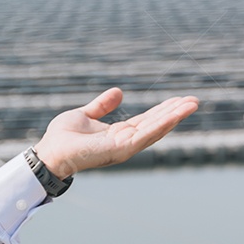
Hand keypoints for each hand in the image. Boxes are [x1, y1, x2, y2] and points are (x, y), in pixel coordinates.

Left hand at [33, 88, 198, 178]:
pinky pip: (145, 135)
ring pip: (155, 130)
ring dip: (175, 117)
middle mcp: (125, 142)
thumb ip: (101, 106)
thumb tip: (118, 92)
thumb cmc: (62, 137)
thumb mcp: (85, 114)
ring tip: (192, 104)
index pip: (146, 121)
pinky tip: (175, 114)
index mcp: (118, 134)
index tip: (179, 99)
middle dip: (175, 113)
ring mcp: (124, 147)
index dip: (163, 110)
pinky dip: (162, 124)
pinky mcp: (120, 149)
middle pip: (156, 125)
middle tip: (194, 100)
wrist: (49, 152)